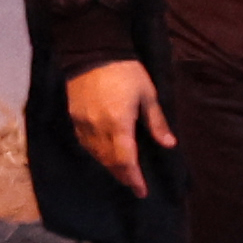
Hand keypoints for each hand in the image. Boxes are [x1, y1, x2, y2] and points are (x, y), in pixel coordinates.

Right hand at [65, 59, 172, 195]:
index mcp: (119, 124)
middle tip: (133, 184)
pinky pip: (84, 143)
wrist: (92, 50)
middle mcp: (98, 129)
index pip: (126, 161)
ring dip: (109, 166)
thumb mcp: (147, 94)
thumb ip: (156, 121)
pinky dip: (95, 152)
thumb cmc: (125, 71)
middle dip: (122, 175)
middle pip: (109, 161)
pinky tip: (102, 153)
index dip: (134, 179)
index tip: (141, 192)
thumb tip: (169, 144)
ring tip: (120, 171)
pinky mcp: (73, 117)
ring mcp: (83, 124)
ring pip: (95, 154)